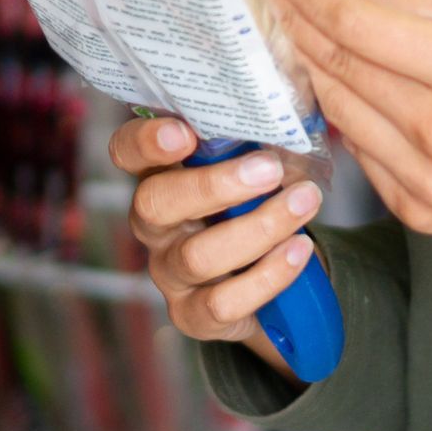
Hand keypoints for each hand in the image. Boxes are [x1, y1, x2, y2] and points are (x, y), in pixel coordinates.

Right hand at [113, 111, 326, 377]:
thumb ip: (255, 141)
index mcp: (159, 176)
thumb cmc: (258, 204)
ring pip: (198, 256)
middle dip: (213, 185)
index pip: (126, 152)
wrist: (274, 274)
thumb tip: (286, 115)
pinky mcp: (193, 315)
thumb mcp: (254, 166)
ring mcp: (169, 273)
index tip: (183, 132)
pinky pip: (224, 302)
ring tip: (304, 203)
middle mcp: (154, 226)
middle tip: (269, 168)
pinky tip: (299, 249)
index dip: (145, 142)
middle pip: (155, 203)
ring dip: (259, 227)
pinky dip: (269, 275)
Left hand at [261, 0, 431, 348]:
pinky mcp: (422, 213)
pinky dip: (347, 115)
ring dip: (308, 67)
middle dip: (294, 21)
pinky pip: (361, 153)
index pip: (356, 24)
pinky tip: (344, 86)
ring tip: (293, 31)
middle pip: (336, 67)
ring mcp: (430, 181)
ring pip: (338, 111)